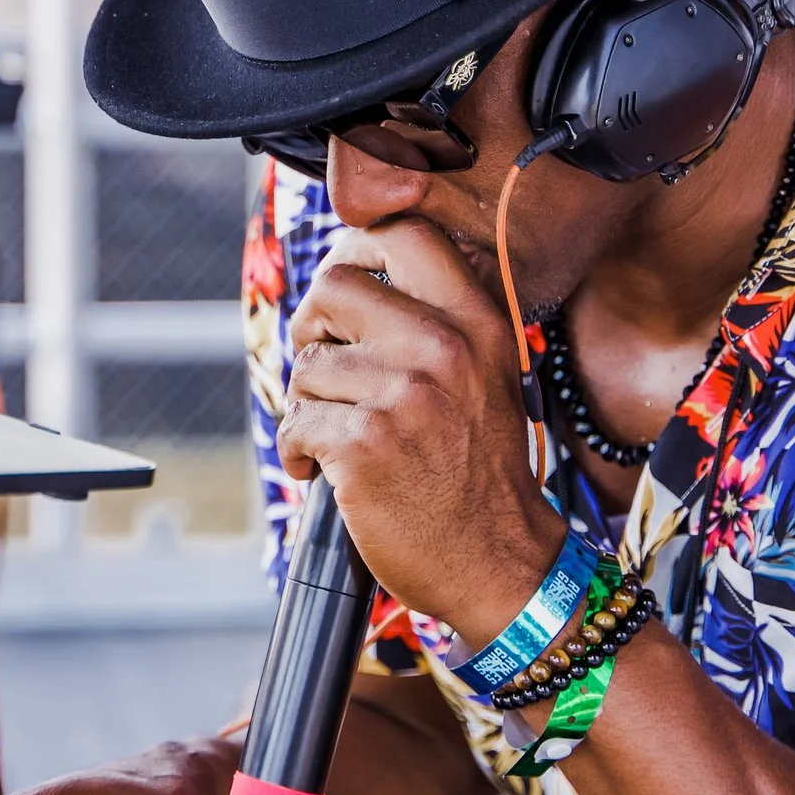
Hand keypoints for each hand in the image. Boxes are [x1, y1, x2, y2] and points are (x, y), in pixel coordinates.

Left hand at [280, 216, 561, 640]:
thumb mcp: (484, 377)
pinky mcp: (362, 444)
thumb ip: (435, 323)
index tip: (345, 293)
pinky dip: (299, 451)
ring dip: (309, 406)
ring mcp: (401, 394)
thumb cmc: (479, 473)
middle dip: (313, 327)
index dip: (356, 248)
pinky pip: (296, 423)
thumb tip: (350, 278)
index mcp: (477, 321)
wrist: (498, 561)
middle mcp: (442, 347)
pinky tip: (324, 471)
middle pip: (334, 287)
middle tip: (322, 364)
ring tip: (340, 437)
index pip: (406, 232)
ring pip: (308, 365)